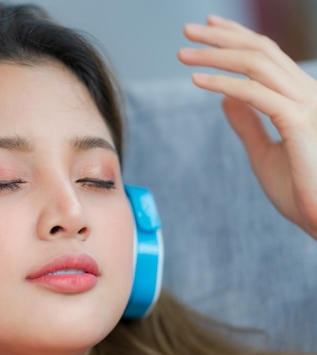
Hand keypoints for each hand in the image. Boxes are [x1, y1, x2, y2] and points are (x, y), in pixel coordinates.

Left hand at [178, 15, 316, 239]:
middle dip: (222, 36)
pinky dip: (222, 83)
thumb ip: (248, 124)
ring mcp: (306, 106)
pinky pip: (254, 94)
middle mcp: (307, 95)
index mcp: (300, 100)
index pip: (267, 56)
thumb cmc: (301, 192)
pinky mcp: (299, 122)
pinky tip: (196, 80)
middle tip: (187, 29)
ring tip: (183, 53)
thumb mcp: (264, 153)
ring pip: (257, 64)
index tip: (208, 28)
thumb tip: (225, 99)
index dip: (237, 38)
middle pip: (261, 51)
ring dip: (216, 54)